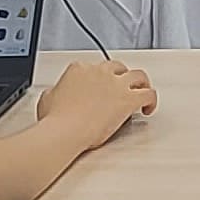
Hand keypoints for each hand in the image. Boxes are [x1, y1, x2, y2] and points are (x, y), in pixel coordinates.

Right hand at [41, 55, 156, 148]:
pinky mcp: (128, 99)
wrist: (64, 131)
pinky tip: (148, 109)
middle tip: (123, 89)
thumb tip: (56, 93)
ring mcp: (116, 84)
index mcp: (80, 69)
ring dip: (142, 84)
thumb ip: (56, 91)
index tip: (100, 88)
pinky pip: (148, 94)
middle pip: (118, 68)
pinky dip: (151, 100)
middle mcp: (100, 72)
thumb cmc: (55, 120)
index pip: (95, 68)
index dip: (100, 79)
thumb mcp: (47, 98)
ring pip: (139, 76)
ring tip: (142, 94)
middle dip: (122, 77)